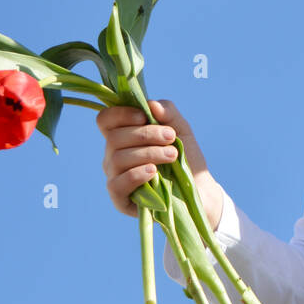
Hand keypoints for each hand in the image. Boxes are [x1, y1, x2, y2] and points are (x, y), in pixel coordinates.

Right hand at [96, 98, 224, 230]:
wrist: (199, 188)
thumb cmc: (185, 157)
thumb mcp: (181, 129)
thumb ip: (168, 112)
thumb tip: (151, 104)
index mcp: (122, 136)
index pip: (105, 120)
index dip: (120, 114)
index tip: (144, 116)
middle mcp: (113, 156)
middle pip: (114, 138)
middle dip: (145, 134)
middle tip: (171, 137)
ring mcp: (114, 177)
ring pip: (118, 159)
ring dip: (149, 153)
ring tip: (173, 155)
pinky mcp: (120, 198)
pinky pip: (118, 184)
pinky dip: (136, 174)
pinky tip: (154, 172)